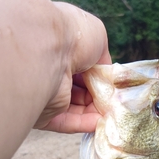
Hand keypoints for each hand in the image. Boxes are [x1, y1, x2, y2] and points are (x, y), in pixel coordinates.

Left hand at [34, 3, 111, 133]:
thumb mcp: (97, 36)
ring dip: (95, 113)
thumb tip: (106, 75)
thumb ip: (103, 58)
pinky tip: (100, 121)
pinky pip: (67, 122)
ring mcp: (48, 95)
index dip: (99, 79)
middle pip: (81, 92)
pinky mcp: (44, 114)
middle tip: (115, 102)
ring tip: (112, 113)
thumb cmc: (73, 35)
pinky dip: (84, 124)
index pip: (83, 70)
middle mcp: (54, 73)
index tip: (113, 85)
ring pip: (75, 109)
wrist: (48, 49)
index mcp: (62, 52)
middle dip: (99, 98)